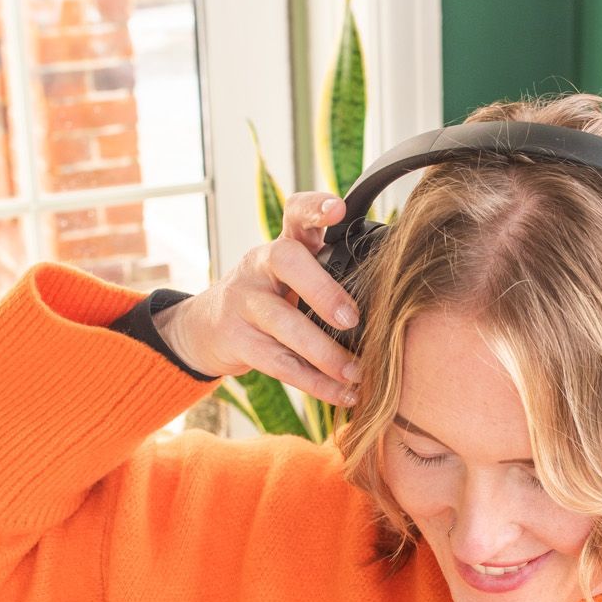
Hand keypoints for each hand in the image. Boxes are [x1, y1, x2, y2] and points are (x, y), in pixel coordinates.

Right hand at [152, 192, 364, 405]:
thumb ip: (329, 276)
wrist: (208, 328)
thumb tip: (393, 298)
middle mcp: (260, 265)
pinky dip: (314, 383)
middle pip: (286, 261)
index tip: (338, 209)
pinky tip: (342, 394)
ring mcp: (244, 300)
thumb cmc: (270, 300)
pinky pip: (278, 363)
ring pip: (283, 322)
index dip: (314, 207)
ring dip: (324, 352)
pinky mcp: (237, 339)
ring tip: (357, 373)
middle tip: (352, 319)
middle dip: (322, 289)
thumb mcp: (291, 278)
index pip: (295, 214)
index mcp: (283, 245)